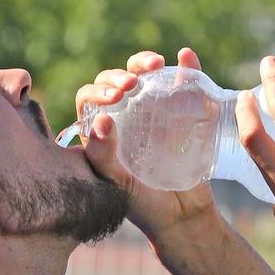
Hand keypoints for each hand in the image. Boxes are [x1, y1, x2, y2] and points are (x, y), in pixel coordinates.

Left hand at [76, 48, 220, 236]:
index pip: (89, 99)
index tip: (115, 98)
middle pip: (115, 81)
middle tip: (131, 85)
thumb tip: (102, 119)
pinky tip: (185, 57)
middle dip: (120, 76)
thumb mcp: (117, 184)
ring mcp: (154, 112)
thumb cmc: (143, 205)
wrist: (183, 217)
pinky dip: (185, 67)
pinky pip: (182, 84)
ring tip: (155, 66)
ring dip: (145, 64)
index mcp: (101, 131)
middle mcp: (125, 116)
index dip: (97, 92)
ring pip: (144, 76)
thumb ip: (103, 156)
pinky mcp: (182, 112)